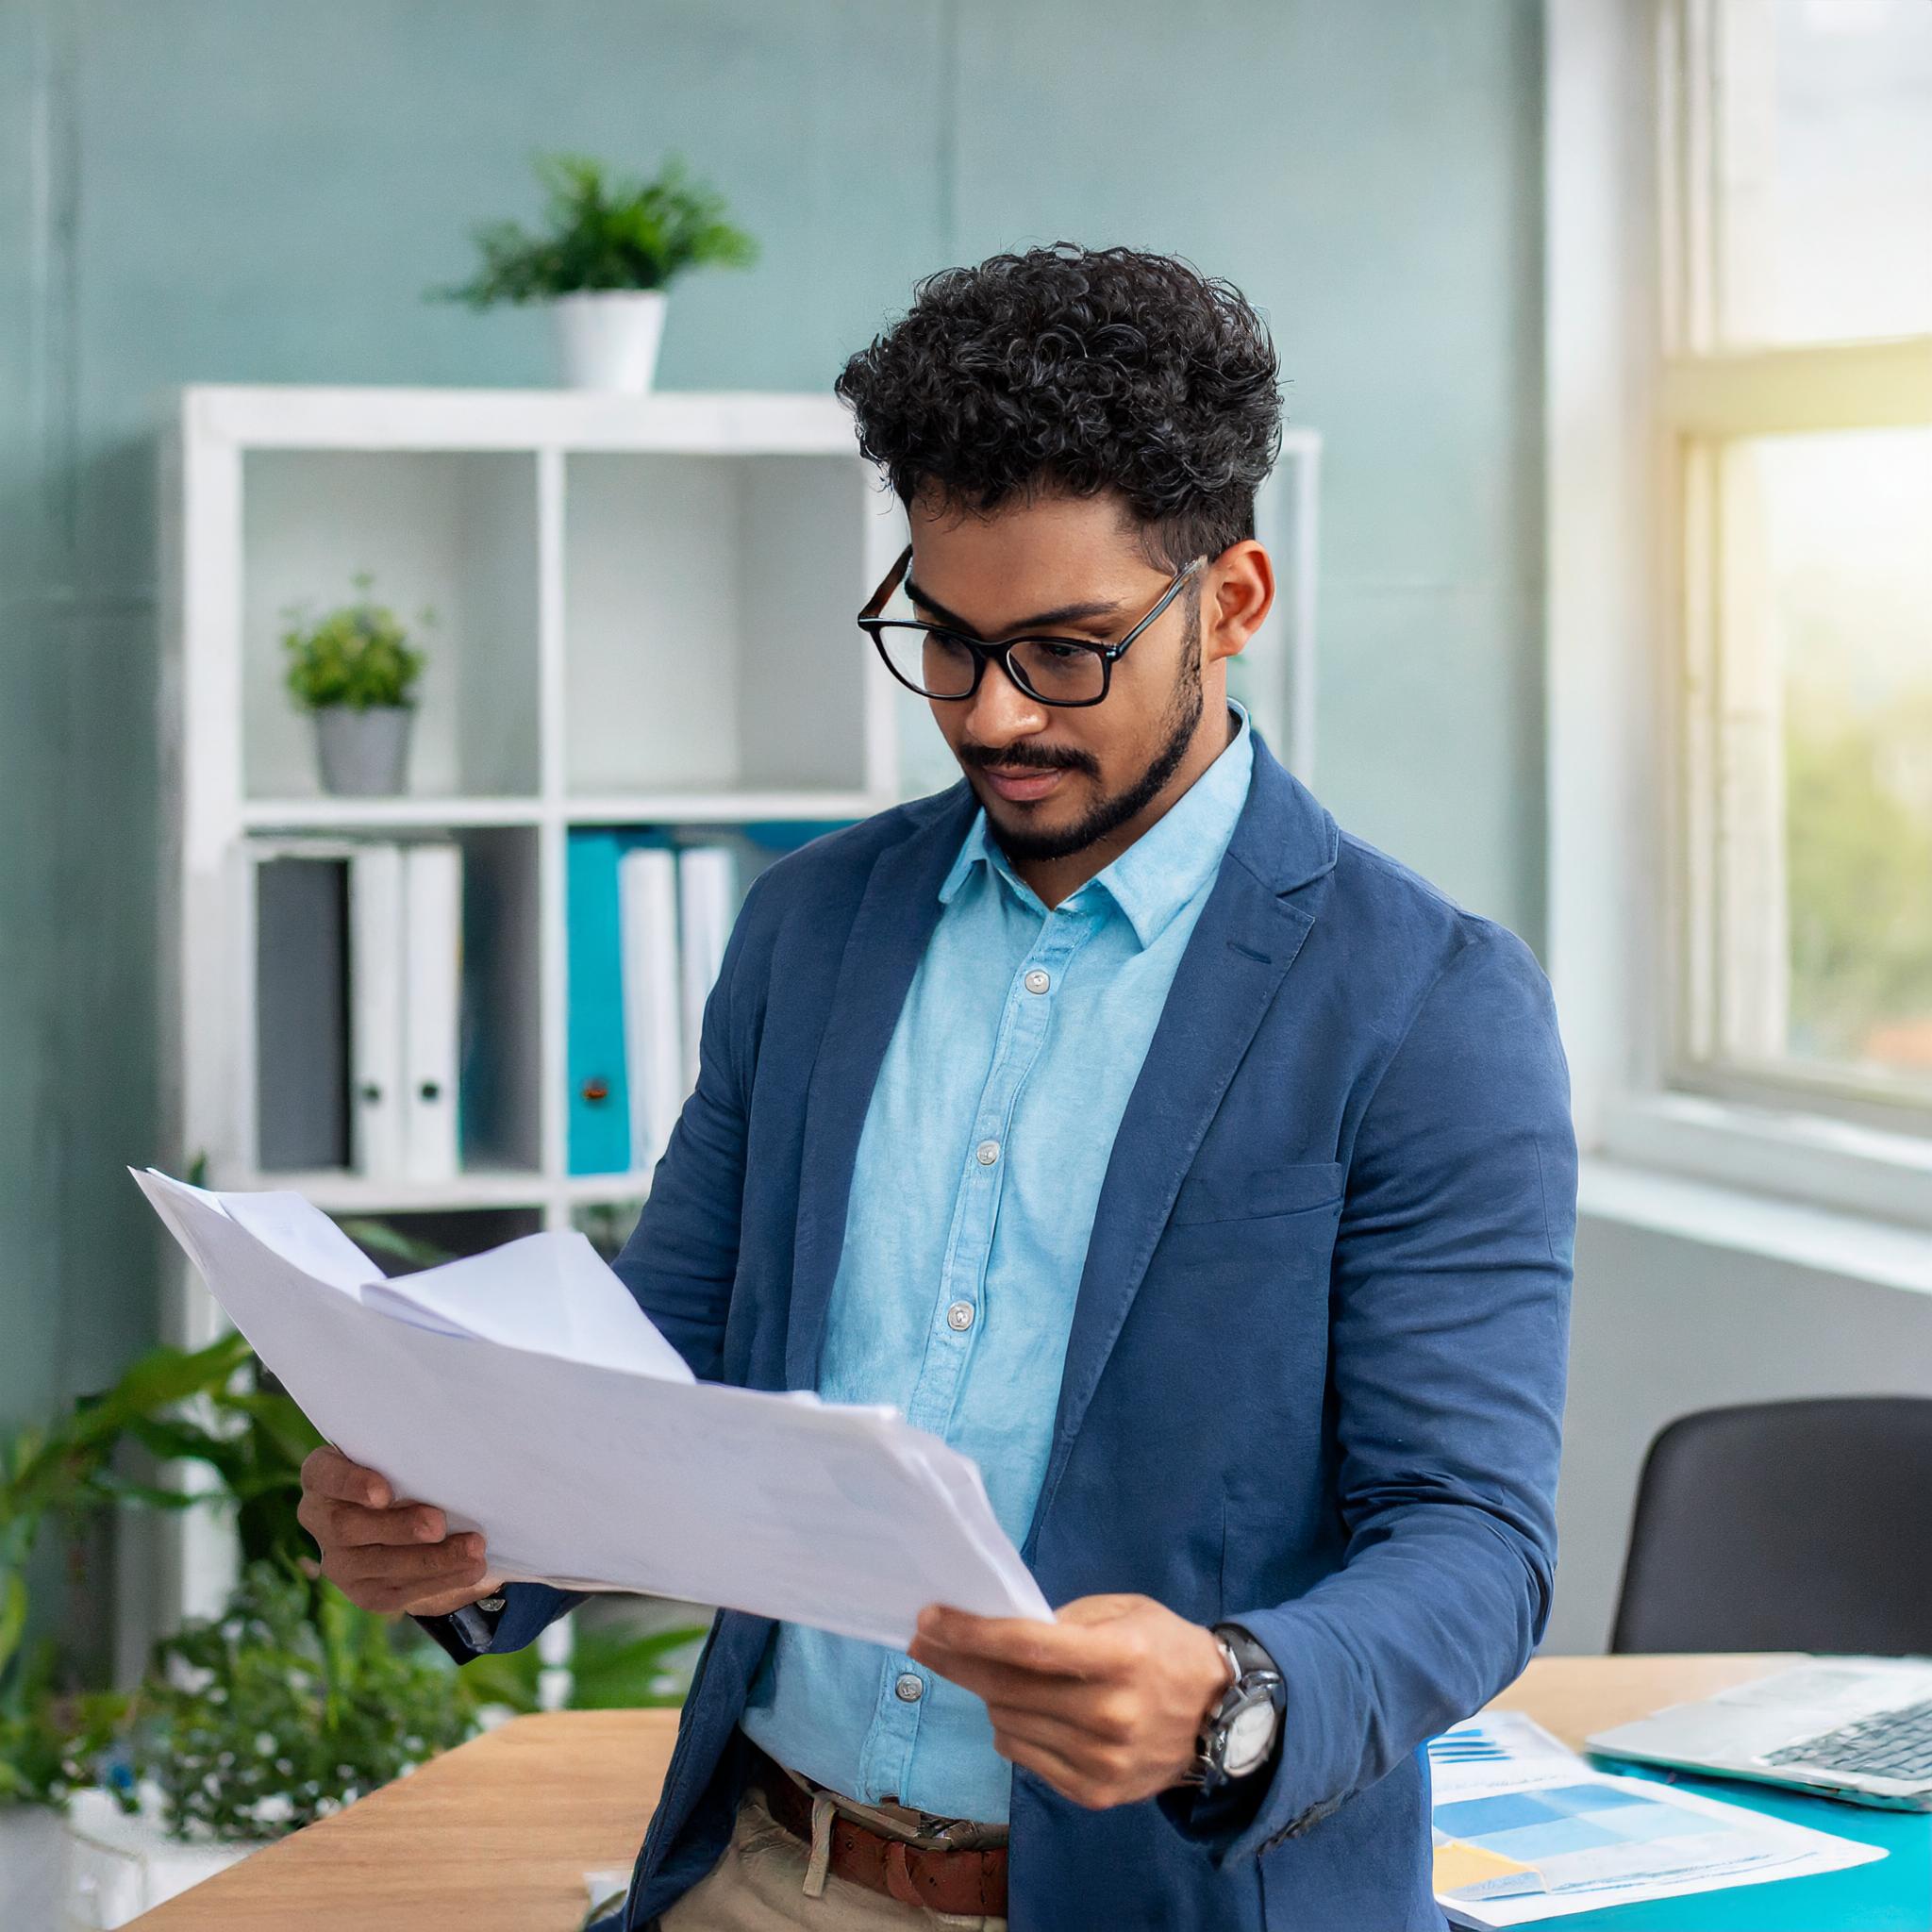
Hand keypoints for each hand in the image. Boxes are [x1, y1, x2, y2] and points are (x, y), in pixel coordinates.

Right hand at [297, 1445, 498, 1616]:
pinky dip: (438, 1581)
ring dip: (430, 1559)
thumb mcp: (403, 1458)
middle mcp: (320, 1519)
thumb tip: (450, 1462)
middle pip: (347, 1528)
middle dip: (399, 1527)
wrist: (410, 1519)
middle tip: (439, 1524)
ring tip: (473, 1549)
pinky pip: (396, 1591)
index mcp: (322, 1476)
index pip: (323, 1474)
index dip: (350, 1484)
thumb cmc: (407, 1472)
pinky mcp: (363, 1591)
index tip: (384, 1492)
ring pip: (375, 1565)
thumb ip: (409, 1460)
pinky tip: (469, 1570)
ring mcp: (337, 1560)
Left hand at [907, 1593, 1230, 1809]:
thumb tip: (999, 1630)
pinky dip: (1011, 1730)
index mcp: (1120, 1657)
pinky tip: (1018, 1710)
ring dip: (987, 1695)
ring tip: (986, 1674)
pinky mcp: (1095, 1794)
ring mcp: (1101, 1761)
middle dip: (956, 1661)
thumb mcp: (1126, 1612)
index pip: (1026, 1646)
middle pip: (1006, 1689)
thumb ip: (1065, 1620)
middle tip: (925, 1641)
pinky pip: (1024, 1758)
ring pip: (1008, 1724)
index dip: (970, 1633)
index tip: (929, 1618)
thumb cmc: (1167, 1649)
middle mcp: (1109, 1714)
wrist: (1222, 1719)